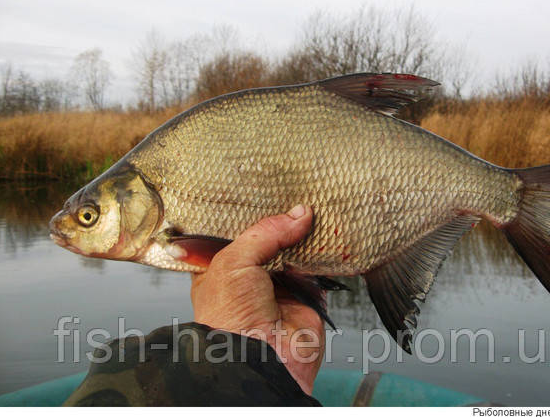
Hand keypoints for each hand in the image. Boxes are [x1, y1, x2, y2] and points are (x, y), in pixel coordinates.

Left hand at [190, 204, 324, 394]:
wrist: (259, 358)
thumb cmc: (229, 317)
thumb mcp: (234, 261)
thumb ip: (265, 232)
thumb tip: (298, 213)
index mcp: (224, 268)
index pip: (239, 233)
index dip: (252, 214)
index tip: (268, 191)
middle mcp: (252, 277)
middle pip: (271, 239)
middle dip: (283, 221)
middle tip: (295, 194)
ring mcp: (281, 286)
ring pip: (297, 250)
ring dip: (305, 234)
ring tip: (313, 206)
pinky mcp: (308, 295)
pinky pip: (319, 267)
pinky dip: (324, 252)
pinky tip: (325, 231)